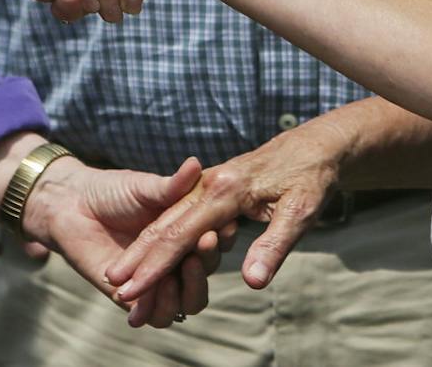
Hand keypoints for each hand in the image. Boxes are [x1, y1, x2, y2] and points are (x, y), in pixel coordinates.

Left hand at [24, 156, 221, 328]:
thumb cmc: (112, 191)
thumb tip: (195, 164)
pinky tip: (155, 290)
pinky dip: (161, 307)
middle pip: (205, 275)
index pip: (214, 243)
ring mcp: (157, 281)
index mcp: (186, 233)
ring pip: (188, 302)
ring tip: (179, 269)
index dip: (222, 237)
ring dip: (189, 290)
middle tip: (203, 244)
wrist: (72, 206)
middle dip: (207, 263)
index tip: (223, 226)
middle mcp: (177, 260)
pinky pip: (157, 315)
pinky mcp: (134, 298)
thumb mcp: (145, 186)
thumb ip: (171, 185)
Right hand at [103, 119, 350, 304]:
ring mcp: (208, 183)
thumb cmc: (312, 177)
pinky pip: (178, 213)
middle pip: (165, 225)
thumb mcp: (302, 212)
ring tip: (121, 274)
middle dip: (137, 257)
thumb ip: (273, 246)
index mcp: (225, 191)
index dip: (155, 265)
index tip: (131, 289)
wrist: (318, 143)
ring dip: (143, 247)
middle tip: (114, 284)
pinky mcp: (212, 185)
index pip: (181, 235)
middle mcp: (209, 184)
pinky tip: (148, 250)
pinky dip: (159, 235)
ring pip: (167, 218)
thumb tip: (251, 282)